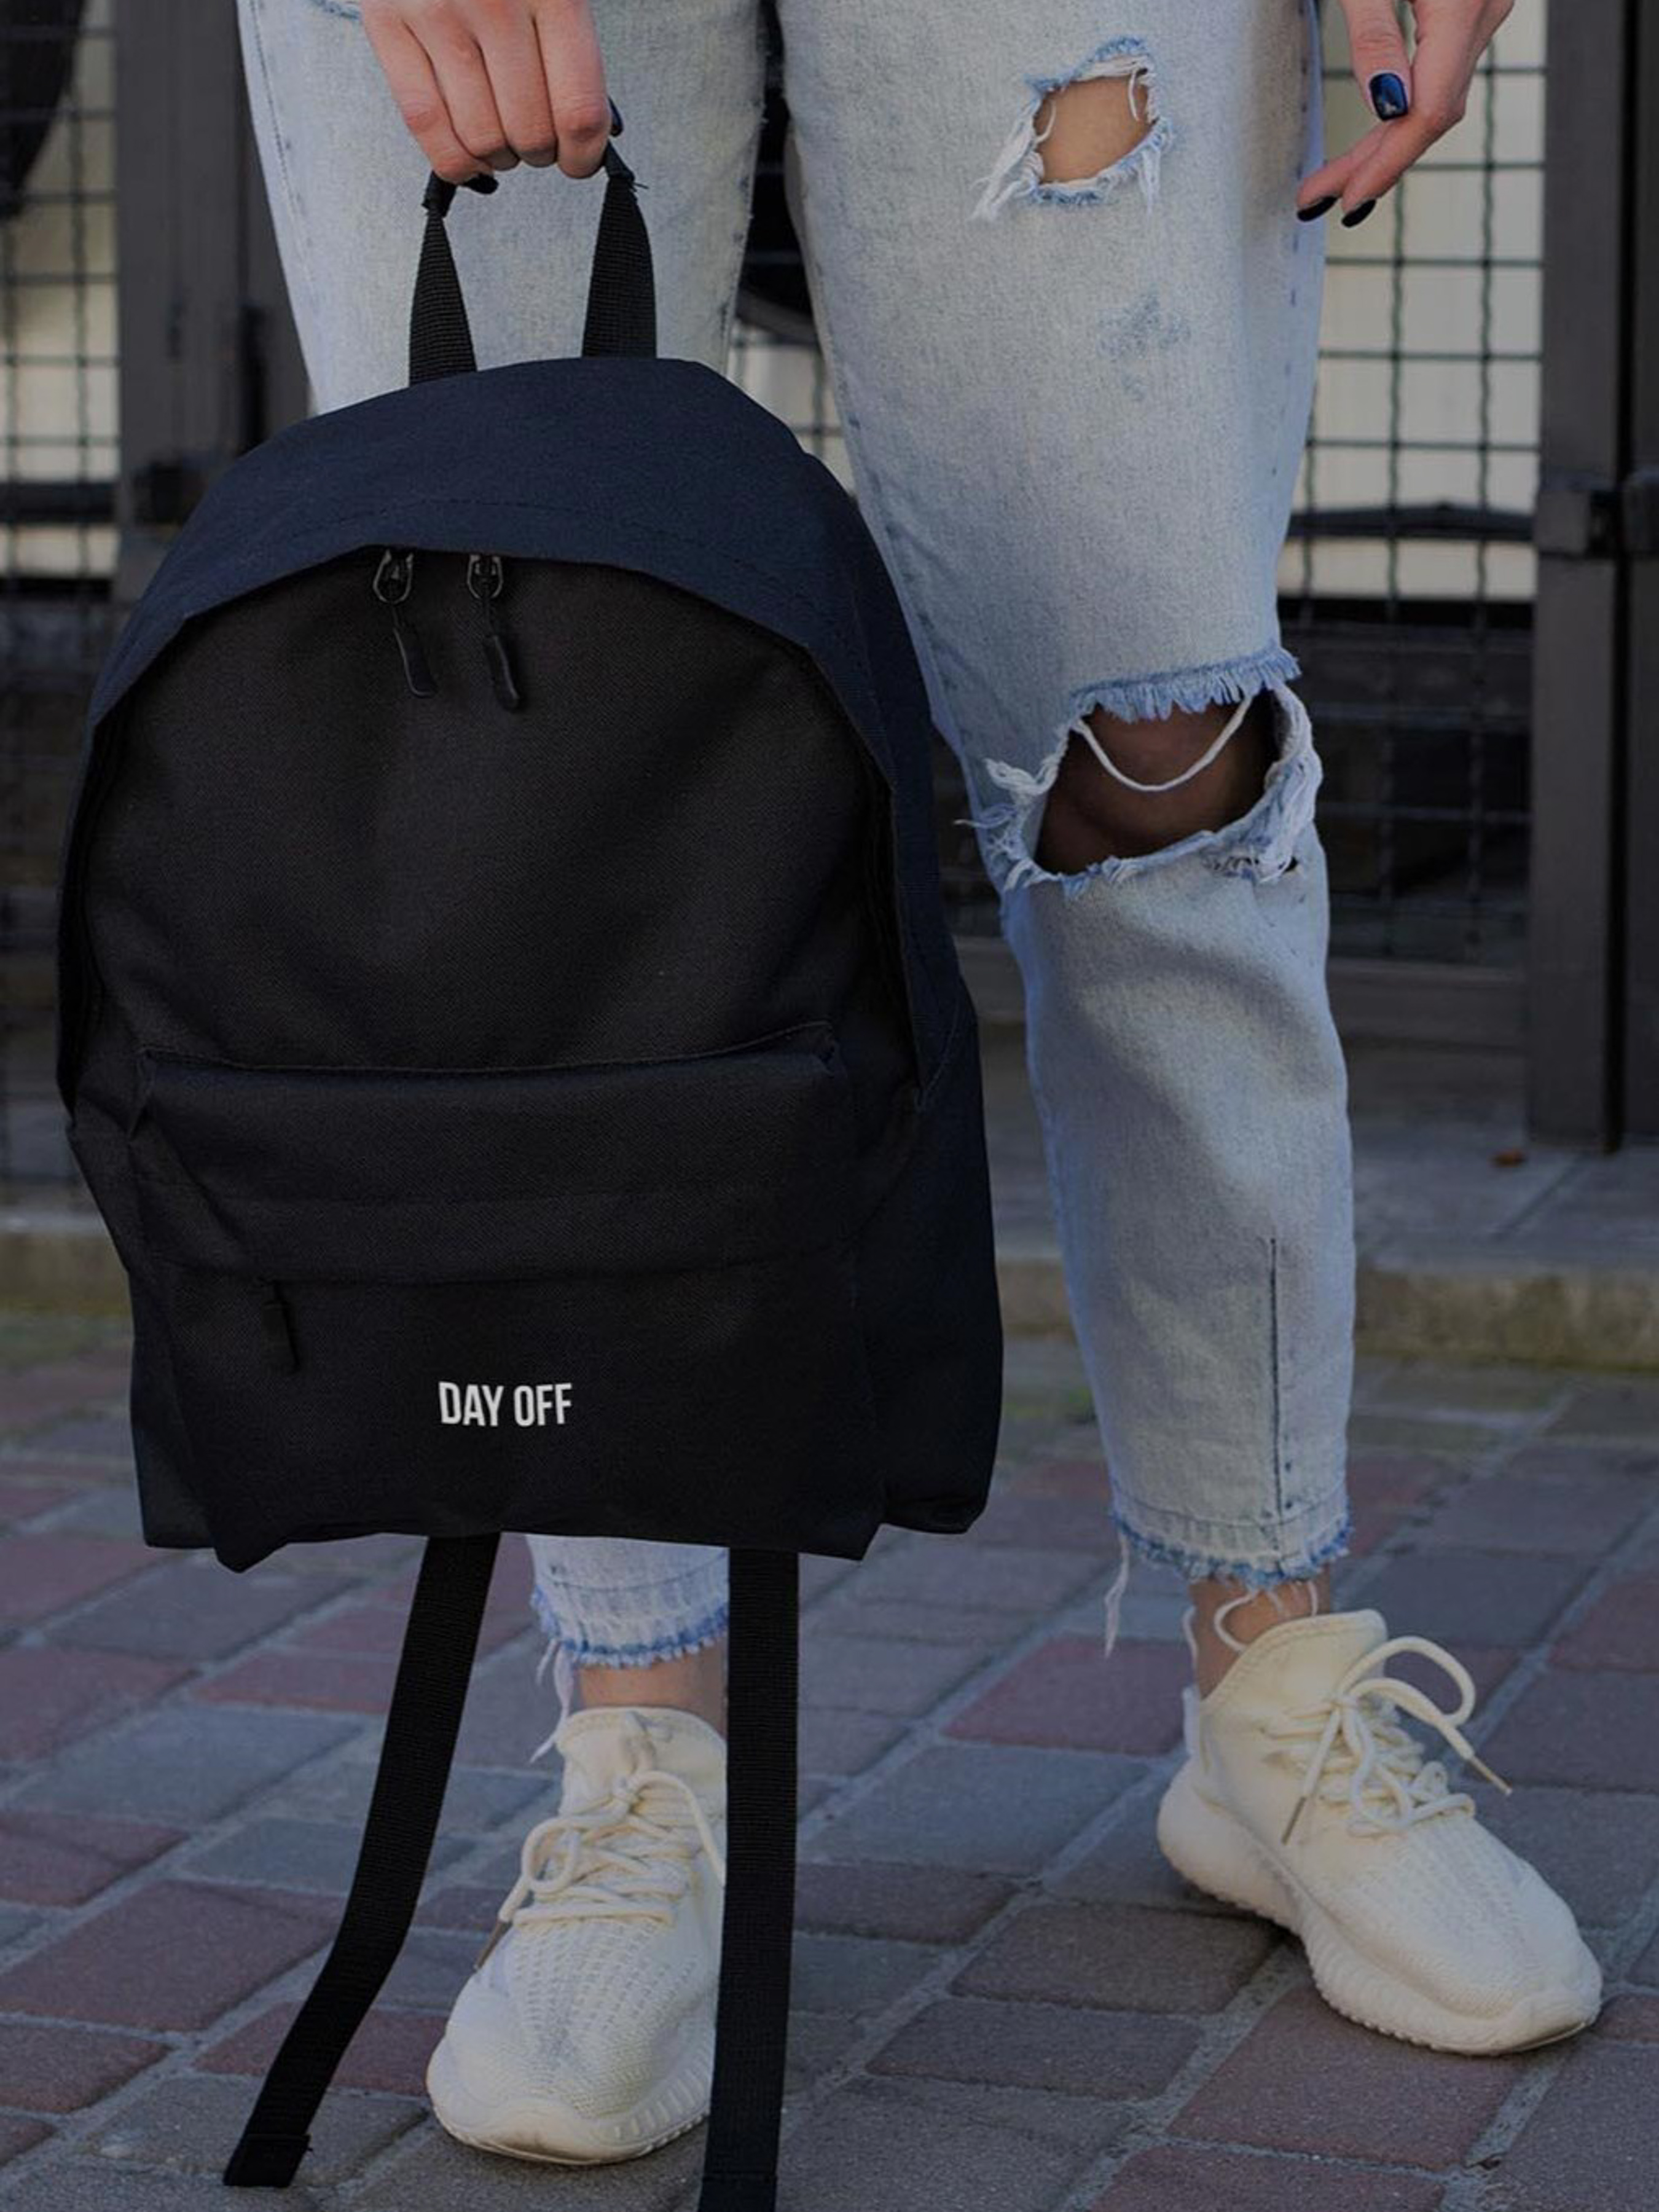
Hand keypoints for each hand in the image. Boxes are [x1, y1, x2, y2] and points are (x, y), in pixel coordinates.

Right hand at [359, 0, 609, 184]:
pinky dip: (453, 158)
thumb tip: (587, 132)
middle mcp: (494, 0)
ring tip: (502, 143)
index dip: (584, 154)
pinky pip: (425, 123)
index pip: (579, 109)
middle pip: (530, 131)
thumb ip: (571, 45)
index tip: (579, 160)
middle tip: (535, 142)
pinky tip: (468, 158)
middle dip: (539, 152)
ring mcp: (436, 12)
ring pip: (481, 137)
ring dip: (499, 158)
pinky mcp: (387, 22)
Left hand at [1296, 0, 1514, 224]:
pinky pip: (1444, 74)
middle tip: (1318, 196)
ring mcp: (1485, 9)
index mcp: (1463, 3)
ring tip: (1338, 177)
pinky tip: (1378, 135)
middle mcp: (1485, 11)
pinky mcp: (1474, 5)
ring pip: (1442, 98)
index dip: (1386, 164)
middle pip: (1434, 113)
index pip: (1429, 111)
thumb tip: (1385, 108)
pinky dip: (1409, 111)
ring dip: (1390, 143)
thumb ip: (1376, 35)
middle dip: (1376, 163)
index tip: (1344, 202)